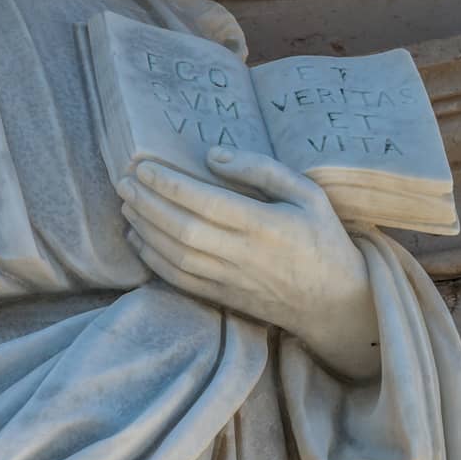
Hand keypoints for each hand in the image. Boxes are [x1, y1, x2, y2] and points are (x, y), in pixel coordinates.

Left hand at [118, 149, 379, 381]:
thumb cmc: (322, 239)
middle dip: (146, 203)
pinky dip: (153, 260)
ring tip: (126, 203)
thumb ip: (261, 170)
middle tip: (123, 181)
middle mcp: (244, 255)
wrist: (337, 303)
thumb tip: (212, 156)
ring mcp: (231, 280)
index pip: (205, 203)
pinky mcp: (224, 298)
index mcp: (265, 225)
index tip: (143, 166)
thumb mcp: (307, 194)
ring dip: (144, 229)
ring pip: (175, 256)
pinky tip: (138, 239)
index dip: (169, 184)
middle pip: (182, 228)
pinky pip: (179, 280)